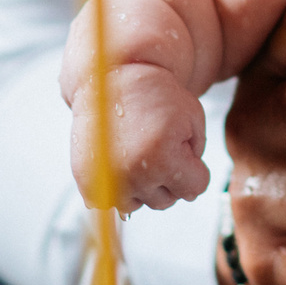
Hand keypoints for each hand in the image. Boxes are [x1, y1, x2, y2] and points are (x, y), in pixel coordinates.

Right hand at [67, 56, 208, 213]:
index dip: (195, 166)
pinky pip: (112, 203)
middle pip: (169, 200)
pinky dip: (119, 189)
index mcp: (162, 158)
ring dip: (144, 186)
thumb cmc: (156, 96)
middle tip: (158, 144)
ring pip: (141, 204)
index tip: (181, 145)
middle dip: (170, 176)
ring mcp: (107, 181)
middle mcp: (133, 174)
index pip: (196, 187)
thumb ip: (198, 156)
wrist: (112, 80)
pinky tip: (122, 164)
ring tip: (140, 153)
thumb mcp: (193, 119)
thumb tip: (185, 188)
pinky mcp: (87, 182)